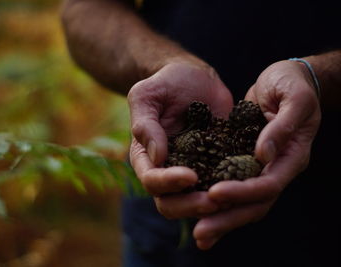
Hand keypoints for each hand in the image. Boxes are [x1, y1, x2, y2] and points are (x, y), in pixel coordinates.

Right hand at [128, 59, 232, 217]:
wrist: (194, 78)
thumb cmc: (165, 84)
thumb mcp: (147, 96)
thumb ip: (145, 124)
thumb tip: (158, 157)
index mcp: (146, 157)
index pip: (151, 180)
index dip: (168, 183)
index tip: (190, 175)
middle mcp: (167, 170)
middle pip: (170, 204)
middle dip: (191, 205)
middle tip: (214, 201)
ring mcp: (192, 171)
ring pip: (196, 202)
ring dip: (212, 206)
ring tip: (233, 199)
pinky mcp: (215, 166)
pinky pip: (221, 185)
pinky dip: (232, 191)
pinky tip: (248, 186)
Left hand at [193, 60, 320, 249]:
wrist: (285, 79)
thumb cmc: (292, 84)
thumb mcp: (294, 98)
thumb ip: (281, 127)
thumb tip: (262, 156)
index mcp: (292, 157)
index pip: (268, 184)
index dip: (243, 192)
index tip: (214, 193)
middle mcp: (276, 168)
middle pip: (254, 205)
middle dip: (227, 219)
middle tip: (200, 234)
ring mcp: (260, 168)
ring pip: (242, 202)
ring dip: (220, 218)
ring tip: (197, 234)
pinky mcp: (244, 161)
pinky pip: (231, 185)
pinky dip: (217, 201)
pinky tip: (196, 209)